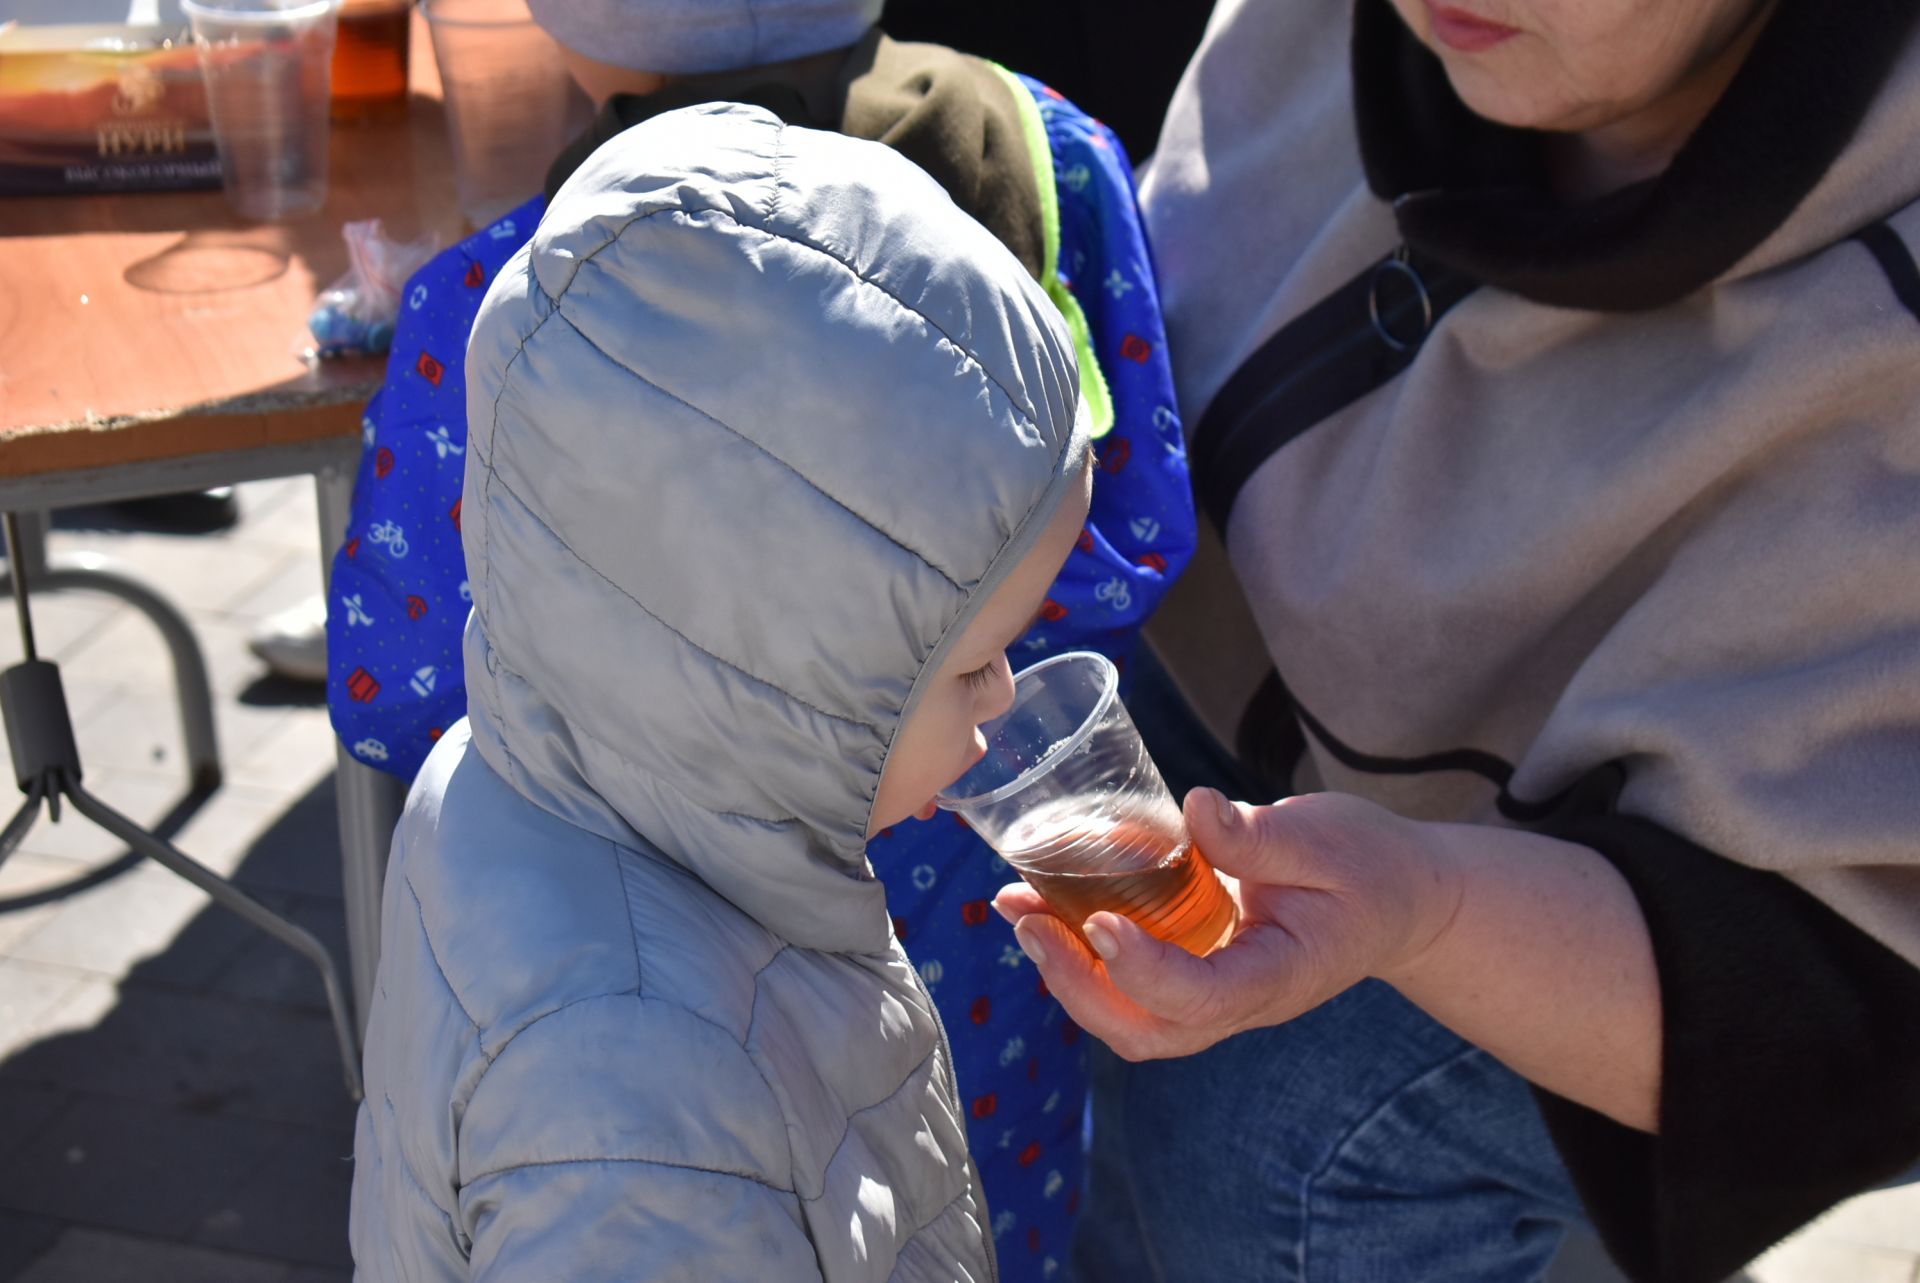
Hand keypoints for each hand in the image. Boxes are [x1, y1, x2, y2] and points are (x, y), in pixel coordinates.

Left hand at [994, 789, 1464, 1060]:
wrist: (1395, 899)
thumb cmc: (1368, 866)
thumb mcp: (1328, 836)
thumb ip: (1261, 835)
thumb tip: (1196, 810)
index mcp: (1278, 975)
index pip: (1202, 999)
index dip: (1146, 971)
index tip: (1105, 923)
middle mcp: (1240, 1000)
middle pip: (1148, 1030)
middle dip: (1079, 986)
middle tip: (1030, 922)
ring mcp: (1214, 992)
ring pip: (1129, 1017)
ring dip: (1066, 973)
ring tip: (1017, 909)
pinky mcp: (1195, 969)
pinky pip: (1129, 983)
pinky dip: (1080, 953)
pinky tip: (1044, 903)